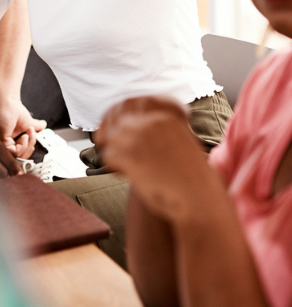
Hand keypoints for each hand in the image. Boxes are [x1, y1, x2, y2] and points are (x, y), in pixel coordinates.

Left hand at [0, 97, 44, 159]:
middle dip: (30, 147)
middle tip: (33, 133)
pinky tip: (25, 136)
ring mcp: (1, 144)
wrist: (8, 101)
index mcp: (9, 143)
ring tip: (29, 131)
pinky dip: (23, 145)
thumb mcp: (29, 123)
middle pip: (20, 158)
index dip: (29, 150)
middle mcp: (4, 145)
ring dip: (28, 144)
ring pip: (18, 156)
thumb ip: (36, 127)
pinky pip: (14, 152)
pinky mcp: (0, 141)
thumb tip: (44, 126)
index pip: (20, 155)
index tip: (33, 138)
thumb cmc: (15, 110)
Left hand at [96, 96, 224, 223]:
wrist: (199, 201)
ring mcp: (139, 137)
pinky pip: (108, 156)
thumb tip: (124, 124)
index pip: (128, 105)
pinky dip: (114, 167)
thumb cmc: (190, 178)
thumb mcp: (178, 142)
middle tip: (105, 145)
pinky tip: (127, 176)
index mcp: (165, 117)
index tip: (110, 127)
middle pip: (116, 121)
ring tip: (128, 168)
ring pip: (110, 139)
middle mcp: (151, 123)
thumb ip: (155, 129)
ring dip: (115, 153)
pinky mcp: (129, 155)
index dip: (115, 115)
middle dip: (110, 133)